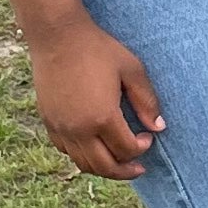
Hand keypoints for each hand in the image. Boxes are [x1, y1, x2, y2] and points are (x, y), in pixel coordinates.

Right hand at [27, 11, 163, 176]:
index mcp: (102, 117)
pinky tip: (93, 147)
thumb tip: (158, 128)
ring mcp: (60, 128)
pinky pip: (66, 151)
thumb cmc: (97, 49)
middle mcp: (79, 129)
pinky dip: (82, 156)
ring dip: (103, 168)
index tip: (147, 137)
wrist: (57, 36)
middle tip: (139, 168)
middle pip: (104, 167)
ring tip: (117, 162)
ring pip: (83, 164)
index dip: (141, 148)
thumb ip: (147, 101)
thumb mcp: (131, 70)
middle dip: (125, 171)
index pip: (126, 150)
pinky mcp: (48, 122)